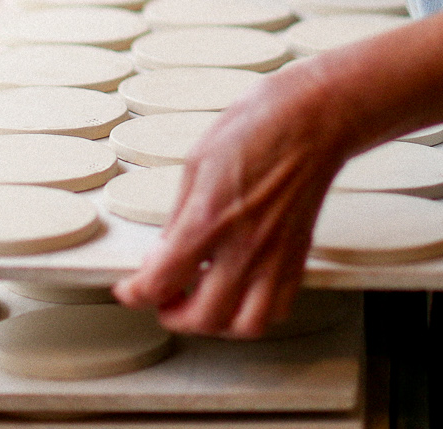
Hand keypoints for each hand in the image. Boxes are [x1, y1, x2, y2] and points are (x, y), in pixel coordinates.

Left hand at [112, 60, 356, 336]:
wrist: (312, 118)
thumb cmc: (258, 126)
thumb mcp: (197, 162)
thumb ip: (179, 215)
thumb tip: (164, 249)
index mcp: (210, 218)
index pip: (162, 281)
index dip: (136, 293)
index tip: (130, 289)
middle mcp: (244, 246)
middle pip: (203, 316)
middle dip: (174, 315)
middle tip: (165, 299)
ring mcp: (275, 255)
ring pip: (246, 324)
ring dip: (218, 323)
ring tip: (204, 304)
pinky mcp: (297, 255)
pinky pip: (278, 307)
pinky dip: (256, 312)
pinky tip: (241, 293)